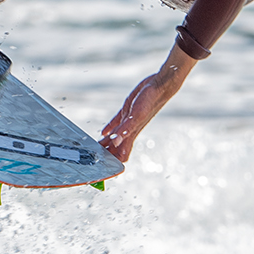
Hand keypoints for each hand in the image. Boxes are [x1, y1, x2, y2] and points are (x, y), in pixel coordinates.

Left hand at [99, 47, 194, 161]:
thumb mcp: (137, 115)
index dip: (113, 161)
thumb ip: (126, 129)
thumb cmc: (151, 100)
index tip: (102, 166)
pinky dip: (109, 129)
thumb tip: (116, 143)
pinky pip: (116, 123)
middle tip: (94, 158)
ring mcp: (129, 121)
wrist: (159, 86)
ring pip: (116, 136)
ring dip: (106, 143)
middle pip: (116, 147)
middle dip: (106, 153)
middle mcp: (130, 129)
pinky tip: (103, 133)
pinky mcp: (128, 111)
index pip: (122, 154)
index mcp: (132, 133)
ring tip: (96, 148)